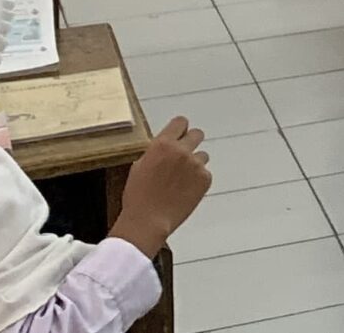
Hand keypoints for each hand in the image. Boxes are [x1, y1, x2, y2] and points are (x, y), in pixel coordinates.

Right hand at [112, 118, 210, 255]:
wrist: (147, 221)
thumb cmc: (138, 196)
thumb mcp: (139, 167)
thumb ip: (156, 152)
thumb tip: (165, 147)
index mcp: (162, 144)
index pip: (180, 122)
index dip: (180, 129)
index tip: (179, 135)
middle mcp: (181, 150)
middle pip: (197, 134)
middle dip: (191, 142)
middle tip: (184, 155)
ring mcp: (195, 164)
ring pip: (202, 156)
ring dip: (195, 164)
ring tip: (182, 180)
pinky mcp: (205, 179)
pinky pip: (205, 174)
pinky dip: (198, 181)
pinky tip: (185, 192)